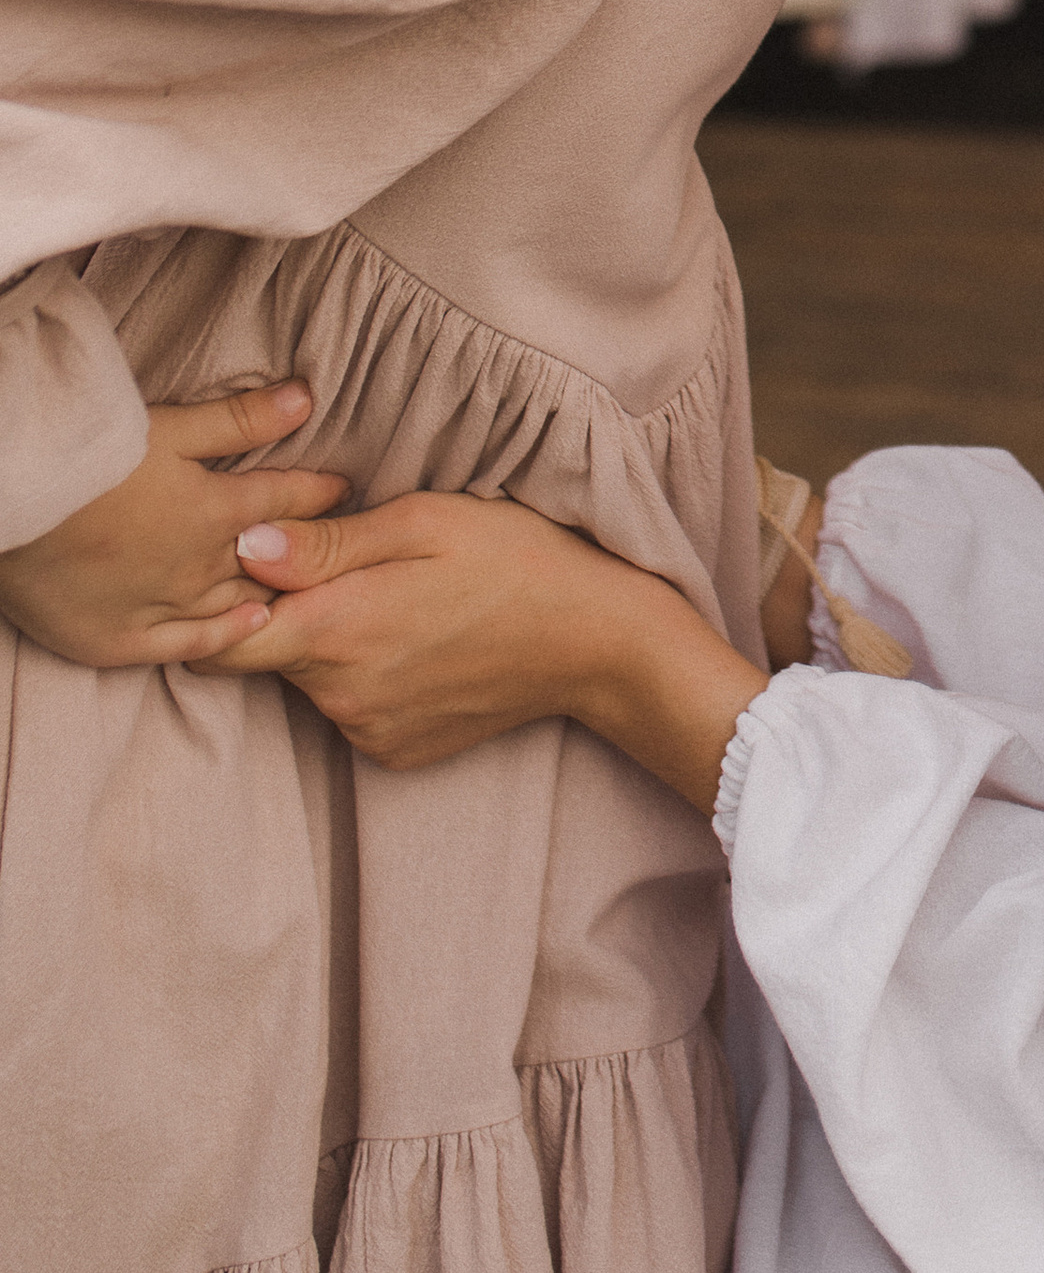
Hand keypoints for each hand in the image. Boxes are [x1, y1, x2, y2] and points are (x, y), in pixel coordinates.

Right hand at [0, 381, 336, 666]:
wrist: (12, 501)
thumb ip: (241, 419)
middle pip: (273, 559)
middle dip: (306, 548)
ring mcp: (160, 607)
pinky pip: (187, 645)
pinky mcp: (118, 639)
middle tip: (334, 540)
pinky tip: (251, 627)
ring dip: (272, 591)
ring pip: (238, 604)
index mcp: (216, 510)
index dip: (320, 491)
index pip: (288, 501)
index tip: (343, 487)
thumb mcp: (170, 426)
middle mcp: (199, 566)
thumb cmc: (87, 453)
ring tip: (300, 581)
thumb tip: (308, 400)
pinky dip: (224, 637)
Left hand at [211, 494, 768, 812]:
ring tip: (399, 602)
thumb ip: (328, 541)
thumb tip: (244, 545)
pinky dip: (366, 677)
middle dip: (286, 610)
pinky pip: (351, 708)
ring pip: (311, 680)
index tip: (248, 566)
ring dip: (331, 643)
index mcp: (337, 628)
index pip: (220, 636)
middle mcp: (339, 693)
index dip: (220, 599)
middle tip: (351, 566)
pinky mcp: (394, 751)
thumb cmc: (516, 560)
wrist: (595, 641)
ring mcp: (366, 729)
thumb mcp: (426, 521)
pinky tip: (420, 643)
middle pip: (266, 654)